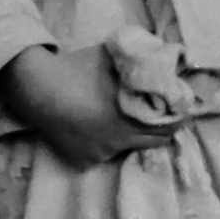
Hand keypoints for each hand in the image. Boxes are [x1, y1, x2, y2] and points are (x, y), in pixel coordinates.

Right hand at [0, 43, 178, 170]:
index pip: (169, 126)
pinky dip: (103, 145)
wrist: (38, 88)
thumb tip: (162, 56)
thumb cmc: (77, 68)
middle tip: (163, 119)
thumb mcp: (114, 58)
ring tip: (123, 122)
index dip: (177, 118)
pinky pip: (101, 155)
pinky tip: (95, 130)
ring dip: (130, 137)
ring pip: (126, 148)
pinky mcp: (82, 161)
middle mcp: (120, 140)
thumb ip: (138, 62)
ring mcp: (101, 153)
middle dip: (160, 130)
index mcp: (132, 116)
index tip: (180, 111)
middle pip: (154, 141)